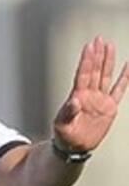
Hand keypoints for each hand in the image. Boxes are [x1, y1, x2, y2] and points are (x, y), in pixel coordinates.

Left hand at [53, 35, 128, 151]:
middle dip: (97, 55)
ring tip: (109, 45)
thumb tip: (75, 101)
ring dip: (108, 61)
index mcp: (77, 97)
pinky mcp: (109, 107)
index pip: (83, 74)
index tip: (89, 46)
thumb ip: (68, 112)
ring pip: (105, 76)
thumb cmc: (64, 136)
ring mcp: (99, 100)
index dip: (87, 60)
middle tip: (99, 39)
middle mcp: (89, 95)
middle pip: (95, 70)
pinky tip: (128, 66)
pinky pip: (119, 90)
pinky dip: (125, 78)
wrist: (74, 147)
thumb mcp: (62, 125)